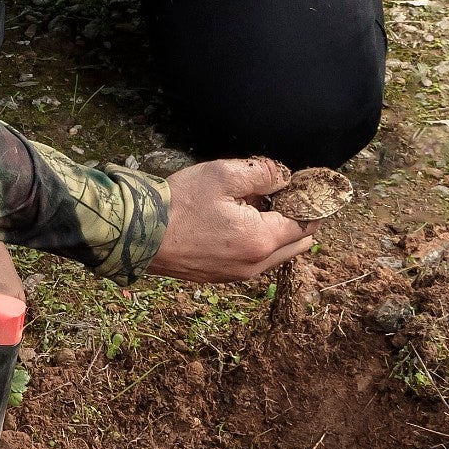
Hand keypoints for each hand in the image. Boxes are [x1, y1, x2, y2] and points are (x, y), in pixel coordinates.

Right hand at [148, 157, 315, 282]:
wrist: (139, 234)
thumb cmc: (179, 203)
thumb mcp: (223, 174)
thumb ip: (263, 173)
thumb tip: (285, 177)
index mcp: (261, 240)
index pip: (306, 225)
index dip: (308, 202)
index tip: (300, 185)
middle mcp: (255, 265)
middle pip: (297, 244)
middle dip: (297, 218)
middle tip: (279, 193)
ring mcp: (238, 275)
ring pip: (276, 253)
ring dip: (275, 230)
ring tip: (253, 205)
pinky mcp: (221, 276)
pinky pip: (253, 260)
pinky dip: (256, 242)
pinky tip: (236, 221)